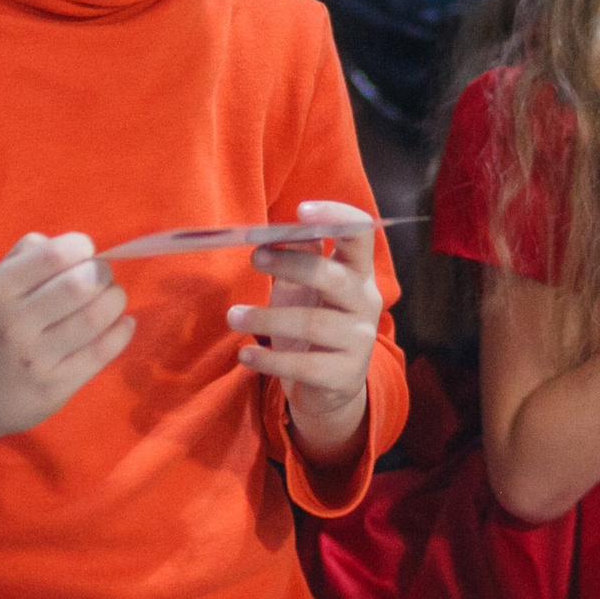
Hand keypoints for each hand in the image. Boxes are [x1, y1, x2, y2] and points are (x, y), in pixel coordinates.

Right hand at [0, 233, 132, 480]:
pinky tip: (121, 324)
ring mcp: (35, 359)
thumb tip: (80, 247)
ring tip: (110, 300)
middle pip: (83, 285)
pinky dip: (122, 331)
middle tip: (101, 279)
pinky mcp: (55, 387)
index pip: (56, 254)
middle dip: (103, 274)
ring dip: (115, 301)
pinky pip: (102, 352)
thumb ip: (29, 255)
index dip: (82, 247)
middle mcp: (14, 324)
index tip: (84, 254)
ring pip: (97, 317)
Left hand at [233, 201, 383, 463]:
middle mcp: (366, 301)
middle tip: (254, 259)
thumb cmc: (313, 323)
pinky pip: (305, 366)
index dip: (336, 216)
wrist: (329, 387)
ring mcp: (359, 340)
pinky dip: (270, 359)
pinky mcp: (345, 375)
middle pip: (333, 278)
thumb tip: (275, 232)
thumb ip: (298, 257)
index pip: (360, 234)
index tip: (301, 211)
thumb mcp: (305, 288)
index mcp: (357, 272)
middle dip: (291, 265)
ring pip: (313, 324)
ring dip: (267, 318)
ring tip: (233, 316)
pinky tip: (245, 355)